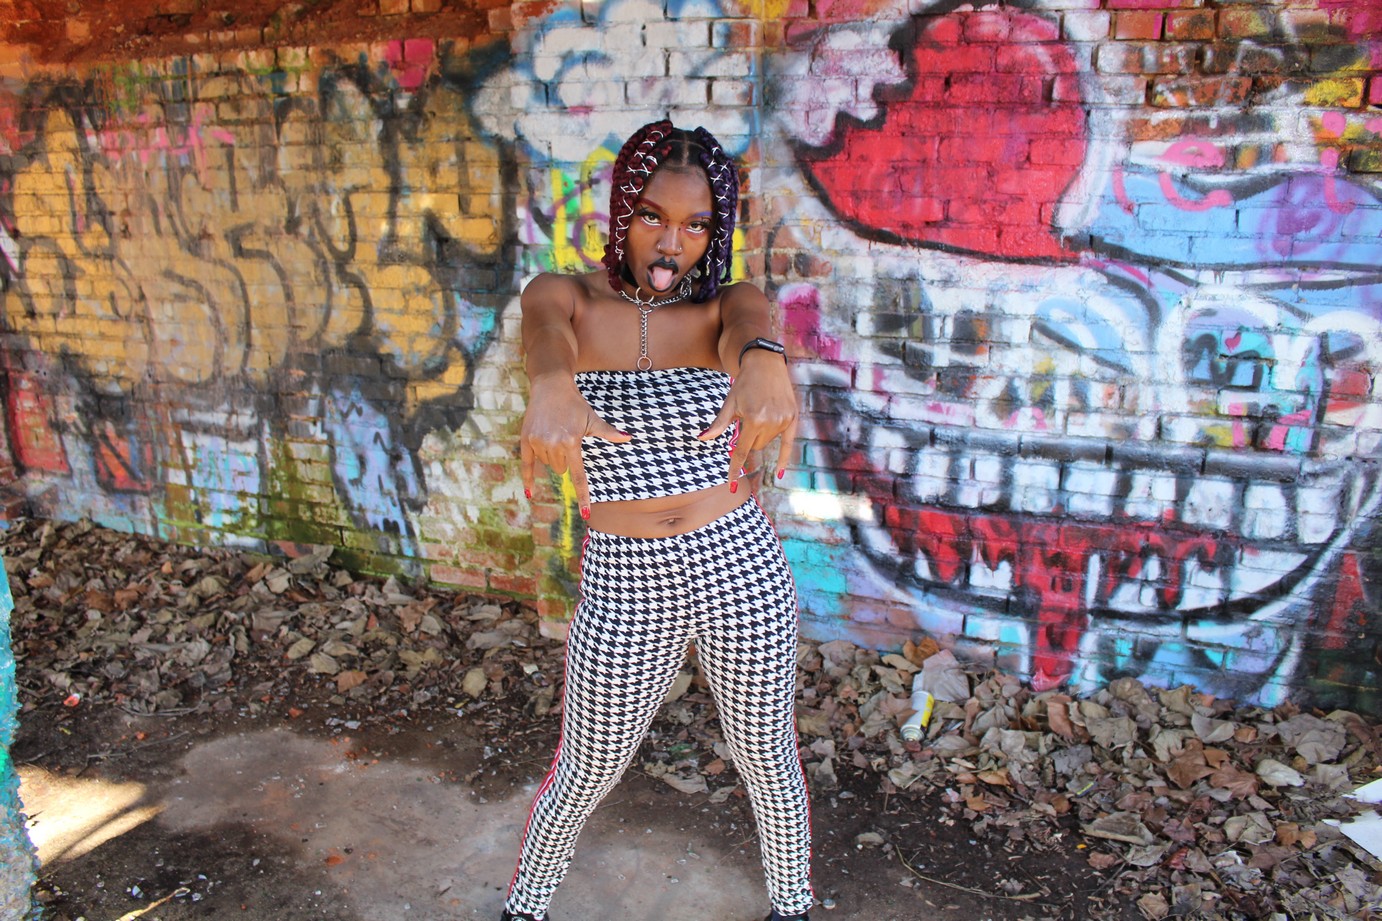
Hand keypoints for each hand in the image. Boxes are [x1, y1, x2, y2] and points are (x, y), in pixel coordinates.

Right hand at [520, 376, 630, 516]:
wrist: (550, 386)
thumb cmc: (575, 404)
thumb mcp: (592, 418)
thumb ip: (608, 432)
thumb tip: (628, 438)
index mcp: (572, 442)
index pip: (578, 476)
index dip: (583, 496)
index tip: (585, 514)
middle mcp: (553, 444)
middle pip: (561, 470)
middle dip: (565, 461)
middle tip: (566, 439)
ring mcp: (538, 443)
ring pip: (548, 465)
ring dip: (552, 457)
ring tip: (554, 434)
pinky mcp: (525, 440)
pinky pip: (527, 465)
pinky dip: (528, 480)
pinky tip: (530, 495)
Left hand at [698, 349, 797, 491]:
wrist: (765, 363)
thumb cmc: (744, 383)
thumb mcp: (729, 403)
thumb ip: (719, 424)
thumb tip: (703, 439)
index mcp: (753, 419)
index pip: (742, 451)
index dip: (735, 468)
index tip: (730, 485)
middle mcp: (770, 422)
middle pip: (755, 446)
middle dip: (748, 438)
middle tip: (747, 416)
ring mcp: (784, 420)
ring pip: (767, 442)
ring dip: (761, 434)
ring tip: (760, 410)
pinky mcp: (793, 417)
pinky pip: (788, 444)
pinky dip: (783, 459)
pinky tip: (778, 474)